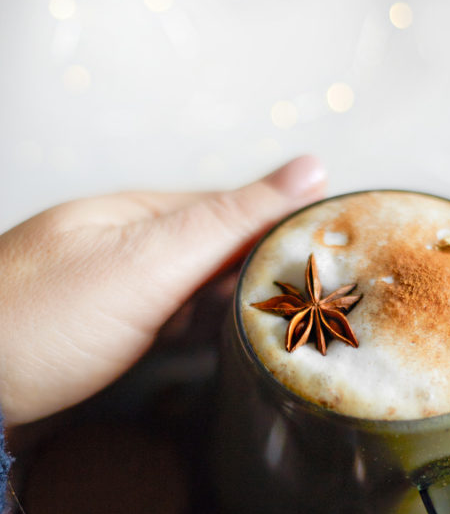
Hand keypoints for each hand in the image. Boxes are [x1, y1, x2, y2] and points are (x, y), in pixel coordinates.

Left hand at [0, 156, 326, 425]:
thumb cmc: (44, 322)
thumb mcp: (148, 262)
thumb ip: (227, 220)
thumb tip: (307, 169)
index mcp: (143, 214)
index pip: (238, 208)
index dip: (290, 227)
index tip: (342, 256)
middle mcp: (133, 247)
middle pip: (222, 249)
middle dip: (271, 271)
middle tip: (328, 303)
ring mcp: (121, 291)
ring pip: (203, 290)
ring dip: (243, 305)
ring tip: (296, 325)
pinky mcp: (114, 335)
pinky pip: (177, 323)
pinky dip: (208, 332)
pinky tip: (229, 344)